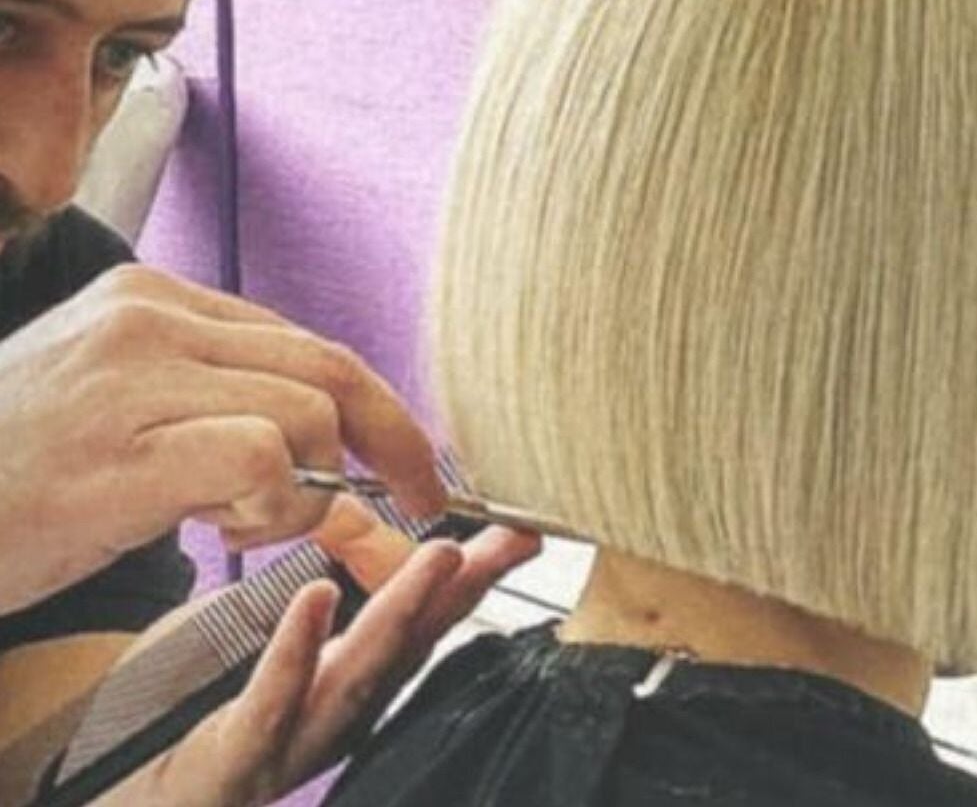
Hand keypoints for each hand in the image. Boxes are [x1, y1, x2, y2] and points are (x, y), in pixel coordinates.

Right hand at [0, 265, 447, 613]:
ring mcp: (133, 377)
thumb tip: (337, 465)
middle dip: (396, 440)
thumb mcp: (121, 414)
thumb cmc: (9, 470)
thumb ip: (222, 413)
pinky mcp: (121, 447)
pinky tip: (221, 530)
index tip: (410, 459)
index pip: (305, 343)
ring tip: (245, 522)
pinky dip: (277, 504)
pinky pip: (262, 455)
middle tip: (424, 499)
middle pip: (329, 365)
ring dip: (313, 486)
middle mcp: (150, 320)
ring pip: (307, 410)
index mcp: (154, 303)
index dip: (376, 406)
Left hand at [98, 499, 540, 806]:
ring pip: (360, 674)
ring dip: (405, 613)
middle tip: (502, 540)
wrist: (126, 798)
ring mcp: (295, 740)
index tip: (520, 533)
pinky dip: (298, 652)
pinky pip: (271, 702)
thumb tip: (364, 527)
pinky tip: (317, 600)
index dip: (475, 580)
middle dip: (460, 592)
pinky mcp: (237, 757)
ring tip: (441, 554)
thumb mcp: (270, 639)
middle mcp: (339, 715)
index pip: (426, 625)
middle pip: (412, 649)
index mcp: (353, 684)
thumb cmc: (199, 714)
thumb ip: (321, 592)